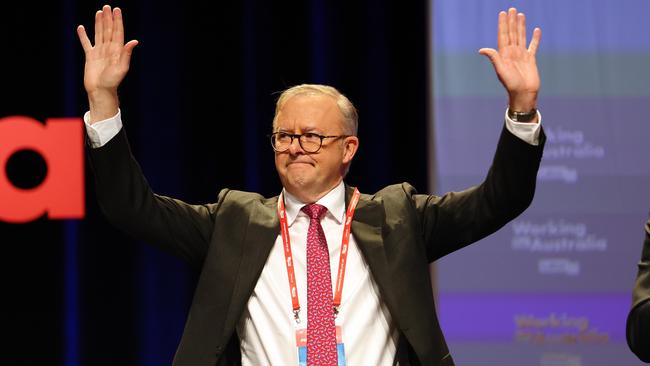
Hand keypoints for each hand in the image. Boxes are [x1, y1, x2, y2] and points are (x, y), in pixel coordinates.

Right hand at [77, 5, 137, 121]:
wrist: (100, 92)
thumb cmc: (112, 82)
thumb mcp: (121, 68)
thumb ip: (126, 54)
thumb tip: (134, 41)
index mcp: (117, 51)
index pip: (118, 32)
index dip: (117, 21)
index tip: (116, 10)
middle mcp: (109, 50)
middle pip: (108, 30)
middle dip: (108, 19)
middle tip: (107, 7)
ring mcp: (99, 52)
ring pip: (99, 34)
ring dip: (99, 23)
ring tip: (99, 12)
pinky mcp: (90, 57)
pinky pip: (86, 43)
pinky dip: (83, 36)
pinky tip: (81, 28)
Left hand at [479, 8, 540, 112]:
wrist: (523, 94)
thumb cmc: (511, 84)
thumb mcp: (501, 70)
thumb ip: (494, 58)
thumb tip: (481, 49)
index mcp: (504, 54)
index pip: (503, 35)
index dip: (502, 24)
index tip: (502, 13)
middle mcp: (512, 53)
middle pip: (512, 33)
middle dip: (511, 21)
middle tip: (511, 9)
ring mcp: (521, 55)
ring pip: (521, 37)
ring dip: (520, 26)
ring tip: (520, 15)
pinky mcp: (531, 59)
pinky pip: (533, 46)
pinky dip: (535, 38)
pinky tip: (536, 30)